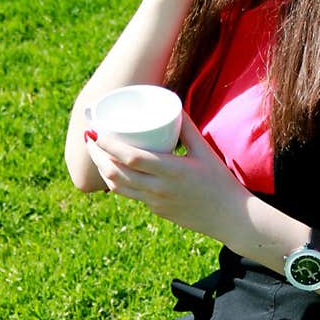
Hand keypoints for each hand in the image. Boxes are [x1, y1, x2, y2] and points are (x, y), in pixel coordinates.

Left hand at [83, 113, 248, 243]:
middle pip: (115, 172)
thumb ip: (187, 127)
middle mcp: (158, 189)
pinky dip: (117, 180)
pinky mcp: (156, 210)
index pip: (129, 157)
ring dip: (102, 168)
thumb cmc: (220, 181)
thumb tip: (171, 101)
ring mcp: (155, 202)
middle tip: (89, 136)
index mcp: (170, 171)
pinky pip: (130, 194)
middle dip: (97, 154)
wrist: (230, 217)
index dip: (107, 144)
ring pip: (118, 186)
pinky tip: (113, 169)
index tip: (95, 130)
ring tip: (96, 152)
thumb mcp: (204, 151)